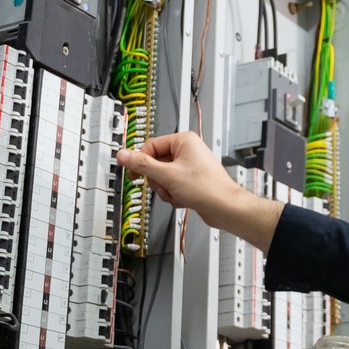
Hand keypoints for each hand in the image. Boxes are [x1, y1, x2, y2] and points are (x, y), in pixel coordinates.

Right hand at [118, 131, 281, 249]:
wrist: (224, 208)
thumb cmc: (206, 188)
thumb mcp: (167, 175)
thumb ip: (142, 165)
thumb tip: (123, 155)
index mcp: (183, 140)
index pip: (150, 146)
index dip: (141, 161)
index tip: (133, 173)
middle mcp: (187, 150)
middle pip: (155, 163)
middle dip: (158, 179)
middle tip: (166, 185)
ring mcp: (189, 166)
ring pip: (162, 177)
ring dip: (166, 189)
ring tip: (177, 193)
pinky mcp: (191, 180)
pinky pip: (171, 185)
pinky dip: (173, 194)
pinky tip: (183, 199)